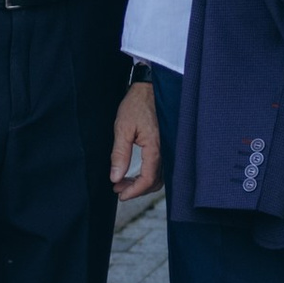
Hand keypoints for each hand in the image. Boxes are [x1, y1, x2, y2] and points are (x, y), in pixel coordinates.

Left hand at [112, 78, 160, 194]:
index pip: (147, 180)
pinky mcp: (166, 145)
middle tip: (118, 188)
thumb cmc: (137, 105)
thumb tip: (115, 177)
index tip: (119, 194)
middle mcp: (165, 151)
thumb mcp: (122, 128)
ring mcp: (167, 148)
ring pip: (158, 176)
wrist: (150, 88)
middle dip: (136, 189)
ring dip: (141, 183)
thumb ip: (120, 154)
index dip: (134, 191)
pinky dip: (148, 175)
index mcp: (155, 148)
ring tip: (122, 181)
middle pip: (155, 182)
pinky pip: (160, 167)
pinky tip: (134, 172)